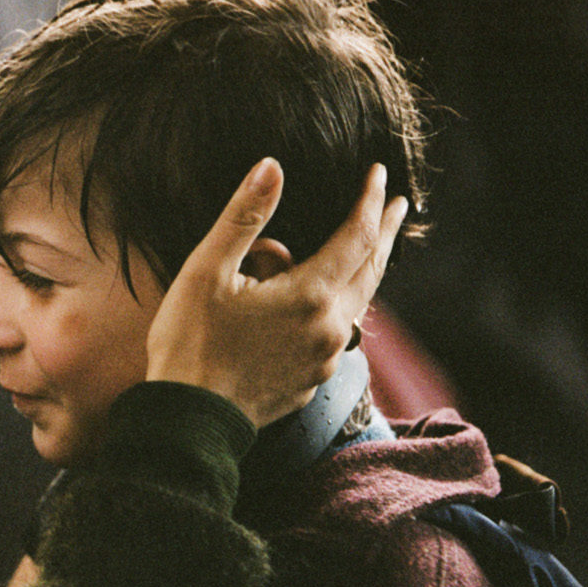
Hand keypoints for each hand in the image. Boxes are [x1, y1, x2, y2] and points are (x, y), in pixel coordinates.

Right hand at [145, 158, 408, 426]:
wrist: (187, 420)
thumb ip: (244, 217)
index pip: (358, 235)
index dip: (370, 200)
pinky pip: (336, 335)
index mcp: (311, 295)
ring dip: (366, 272)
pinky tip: (327, 306)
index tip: (378, 174)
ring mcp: (323, 359)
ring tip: (368, 252)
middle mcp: (329, 328)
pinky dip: (340, 309)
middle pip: (372, 270)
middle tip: (400, 206)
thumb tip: (271, 167)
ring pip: (358, 305)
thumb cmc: (189, 343)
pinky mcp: (309, 382)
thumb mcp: (206, 271)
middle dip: (386, 233)